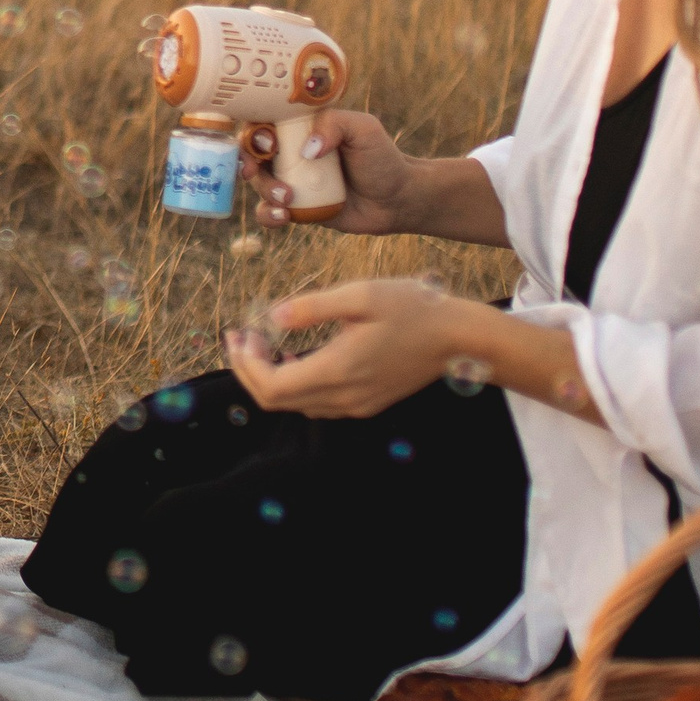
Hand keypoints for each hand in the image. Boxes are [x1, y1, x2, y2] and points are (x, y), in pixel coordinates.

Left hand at [225, 277, 478, 420]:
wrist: (460, 338)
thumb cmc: (413, 309)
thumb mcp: (361, 295)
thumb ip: (312, 307)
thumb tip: (272, 317)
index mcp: (337, 371)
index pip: (270, 387)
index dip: (244, 364)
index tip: (239, 333)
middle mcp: (343, 398)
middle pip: (276, 401)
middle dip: (249, 369)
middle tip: (241, 335)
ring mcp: (356, 405)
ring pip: (296, 404)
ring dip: (271, 377)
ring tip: (262, 342)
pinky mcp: (366, 402)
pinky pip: (317, 402)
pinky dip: (295, 382)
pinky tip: (294, 354)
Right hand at [246, 109, 418, 235]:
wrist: (396, 199)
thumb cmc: (381, 157)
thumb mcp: (364, 129)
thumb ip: (335, 124)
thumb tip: (307, 149)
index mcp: (301, 125)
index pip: (264, 118)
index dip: (254, 128)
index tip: (267, 142)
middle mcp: (290, 151)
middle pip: (251, 151)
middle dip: (246, 160)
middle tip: (256, 170)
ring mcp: (290, 180)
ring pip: (257, 182)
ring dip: (264, 189)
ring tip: (288, 197)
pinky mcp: (295, 207)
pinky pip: (268, 211)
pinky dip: (268, 214)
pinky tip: (283, 216)